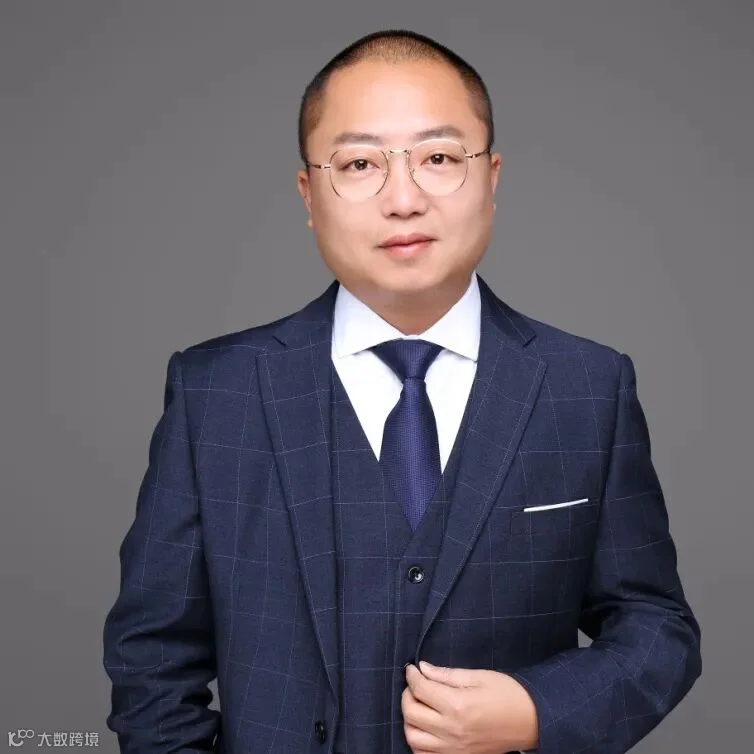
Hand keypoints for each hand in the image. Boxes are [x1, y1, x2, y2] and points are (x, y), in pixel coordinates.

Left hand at [402, 661, 537, 753]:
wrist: (530, 721)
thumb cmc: (507, 695)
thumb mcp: (478, 676)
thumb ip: (447, 674)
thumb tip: (423, 668)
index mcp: (457, 705)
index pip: (420, 689)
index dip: (412, 675)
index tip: (411, 669)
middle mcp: (452, 730)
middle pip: (411, 713)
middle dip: (407, 694)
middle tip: (415, 685)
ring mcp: (453, 748)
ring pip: (413, 738)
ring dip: (409, 720)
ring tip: (419, 706)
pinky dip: (418, 742)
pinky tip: (425, 728)